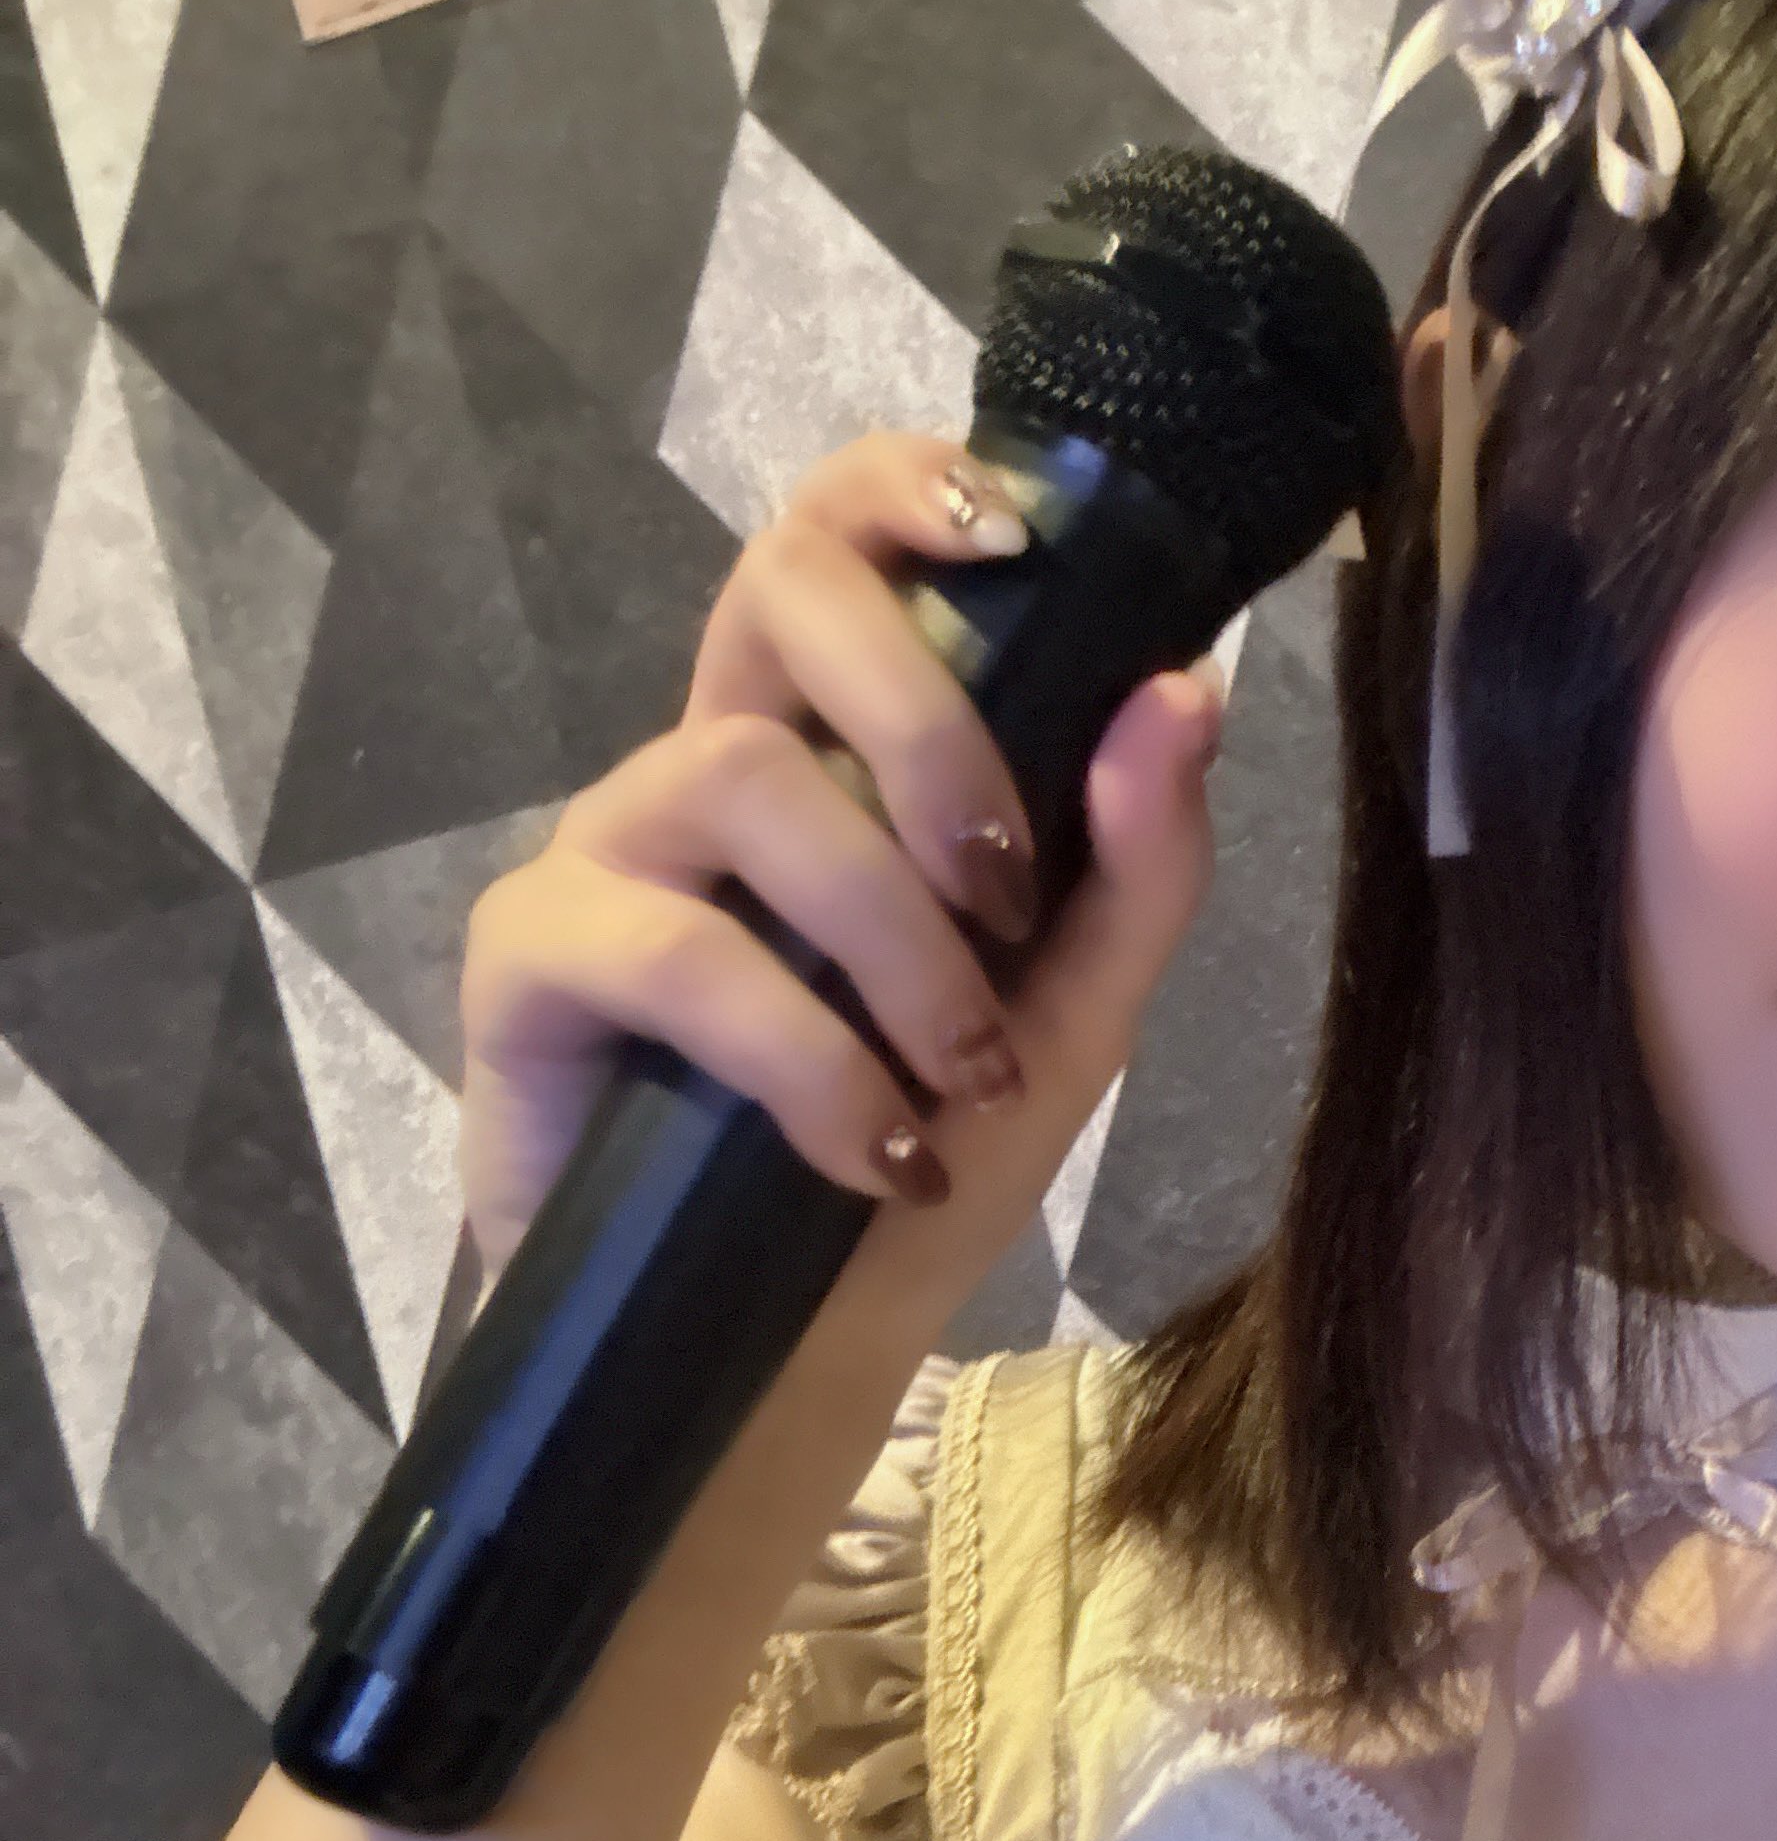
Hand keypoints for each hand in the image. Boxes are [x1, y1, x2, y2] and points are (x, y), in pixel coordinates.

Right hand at [455, 431, 1224, 1326]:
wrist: (800, 1348)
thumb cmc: (924, 1156)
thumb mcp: (1073, 1010)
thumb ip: (1137, 855)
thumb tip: (1185, 683)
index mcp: (826, 748)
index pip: (830, 545)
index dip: (899, 492)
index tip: (1016, 532)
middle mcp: (703, 766)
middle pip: (778, 595)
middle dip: (931, 725)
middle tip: (1006, 893)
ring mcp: (601, 854)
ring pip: (742, 776)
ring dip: (890, 936)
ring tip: (959, 1075)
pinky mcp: (528, 966)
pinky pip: (669, 950)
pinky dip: (806, 1057)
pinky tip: (874, 1150)